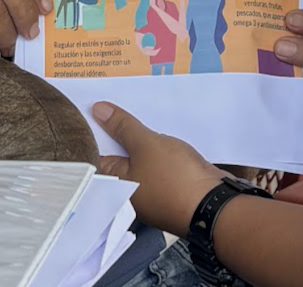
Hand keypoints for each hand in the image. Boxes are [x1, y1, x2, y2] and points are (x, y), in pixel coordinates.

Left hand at [94, 102, 224, 235]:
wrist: (212, 204)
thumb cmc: (173, 178)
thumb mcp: (145, 145)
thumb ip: (122, 127)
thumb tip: (97, 110)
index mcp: (116, 184)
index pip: (96, 154)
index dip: (92, 129)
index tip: (89, 106)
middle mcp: (130, 189)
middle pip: (118, 154)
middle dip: (117, 130)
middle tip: (112, 99)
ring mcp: (150, 189)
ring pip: (139, 157)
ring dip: (138, 137)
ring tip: (133, 107)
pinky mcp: (168, 185)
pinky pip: (156, 161)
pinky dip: (155, 146)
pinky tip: (158, 128)